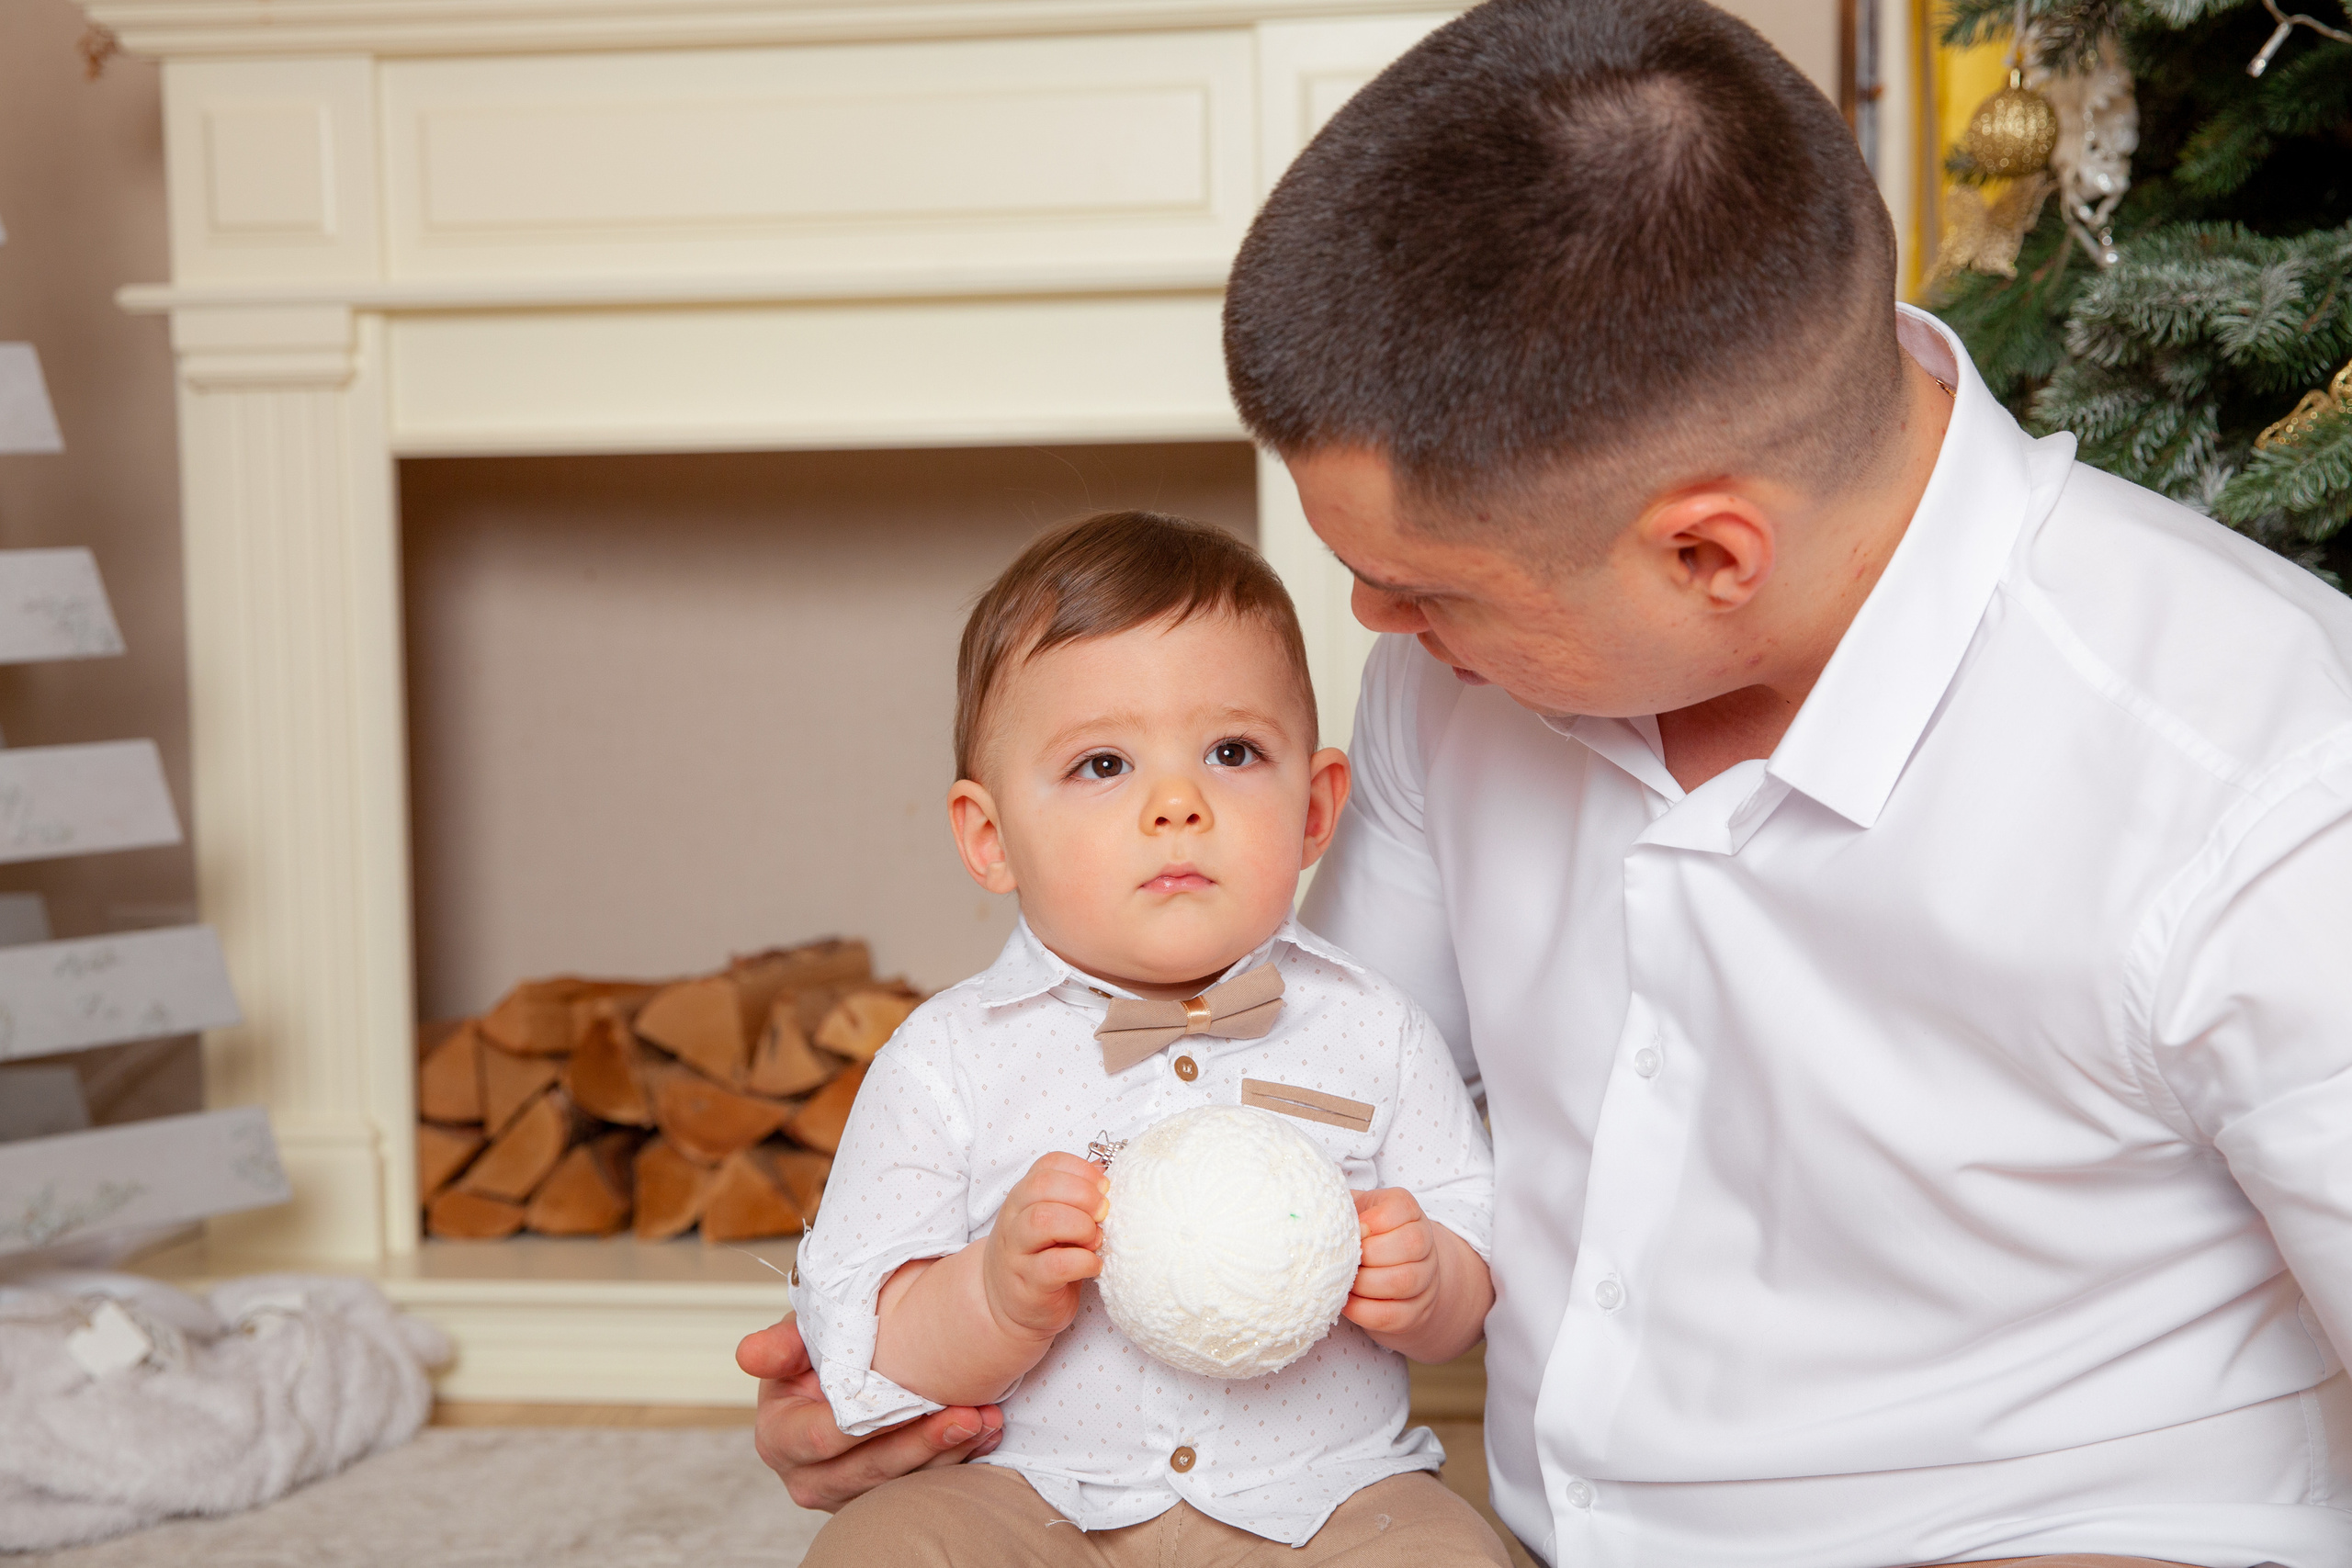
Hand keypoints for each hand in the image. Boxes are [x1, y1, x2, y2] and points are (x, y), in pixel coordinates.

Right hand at [736, 1315, 1001, 1511]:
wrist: (841, 1369)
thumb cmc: (816, 1349)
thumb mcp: (795, 1338)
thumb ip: (779, 1346)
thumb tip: (749, 1354)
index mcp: (780, 1437)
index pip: (825, 1437)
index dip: (871, 1422)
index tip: (915, 1399)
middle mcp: (809, 1476)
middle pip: (872, 1468)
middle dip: (923, 1443)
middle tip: (970, 1414)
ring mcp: (848, 1492)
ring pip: (903, 1483)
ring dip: (950, 1453)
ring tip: (988, 1420)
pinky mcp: (883, 1497)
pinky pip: (924, 1484)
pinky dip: (961, 1458)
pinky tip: (989, 1433)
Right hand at [981, 1151, 1108, 1342]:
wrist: (1005, 1305)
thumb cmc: (1040, 1257)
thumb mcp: (1053, 1220)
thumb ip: (1075, 1197)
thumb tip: (1107, 1175)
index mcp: (1023, 1197)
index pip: (1048, 1164)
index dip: (1082, 1170)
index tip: (1104, 1188)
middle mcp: (1014, 1219)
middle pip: (1043, 1186)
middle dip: (1083, 1194)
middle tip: (1103, 1213)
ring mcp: (1017, 1252)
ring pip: (1042, 1220)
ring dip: (1080, 1226)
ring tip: (1096, 1240)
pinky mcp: (1028, 1285)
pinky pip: (1056, 1265)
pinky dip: (1083, 1261)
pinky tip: (1093, 1266)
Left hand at [1343, 1187, 1441, 1338]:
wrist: (1391, 1271)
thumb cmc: (1363, 1237)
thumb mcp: (1355, 1211)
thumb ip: (1340, 1207)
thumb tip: (1313, 1212)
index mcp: (1408, 1211)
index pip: (1401, 1208)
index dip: (1373, 1221)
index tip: (1351, 1230)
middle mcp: (1424, 1242)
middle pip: (1409, 1246)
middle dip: (1368, 1255)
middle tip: (1342, 1260)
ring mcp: (1425, 1279)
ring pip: (1403, 1282)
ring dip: (1364, 1284)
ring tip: (1341, 1282)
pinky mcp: (1415, 1312)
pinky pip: (1393, 1314)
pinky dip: (1363, 1310)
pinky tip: (1345, 1303)